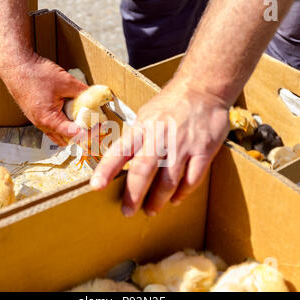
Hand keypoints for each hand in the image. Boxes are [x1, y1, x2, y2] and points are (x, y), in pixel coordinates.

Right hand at [0, 53, 87, 145]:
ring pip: (58, 135)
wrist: (16, 66)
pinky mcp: (36, 116)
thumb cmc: (36, 74)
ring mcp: (37, 121)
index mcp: (49, 120)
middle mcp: (42, 125)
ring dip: (71, 133)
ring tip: (85, 126)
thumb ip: (82, 92)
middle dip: (81, 137)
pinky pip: (52, 128)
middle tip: (94, 131)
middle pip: (66, 140)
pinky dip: (63, 127)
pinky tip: (71, 118)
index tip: (100, 129)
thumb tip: (96, 97)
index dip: (88, 133)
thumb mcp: (66, 82)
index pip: (73, 134)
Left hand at [90, 80, 229, 216]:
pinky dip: (183, 193)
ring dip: (158, 199)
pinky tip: (176, 200)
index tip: (96, 187)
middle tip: (127, 211)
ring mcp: (183, 145)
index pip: (120, 151)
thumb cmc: (170, 104)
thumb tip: (121, 162)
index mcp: (143, 127)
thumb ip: (136, 138)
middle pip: (143, 171)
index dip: (106, 170)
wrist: (203, 88)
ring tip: (151, 210)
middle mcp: (161, 137)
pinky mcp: (204, 150)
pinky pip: (192, 178)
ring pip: (168, 180)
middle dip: (133, 195)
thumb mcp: (147, 115)